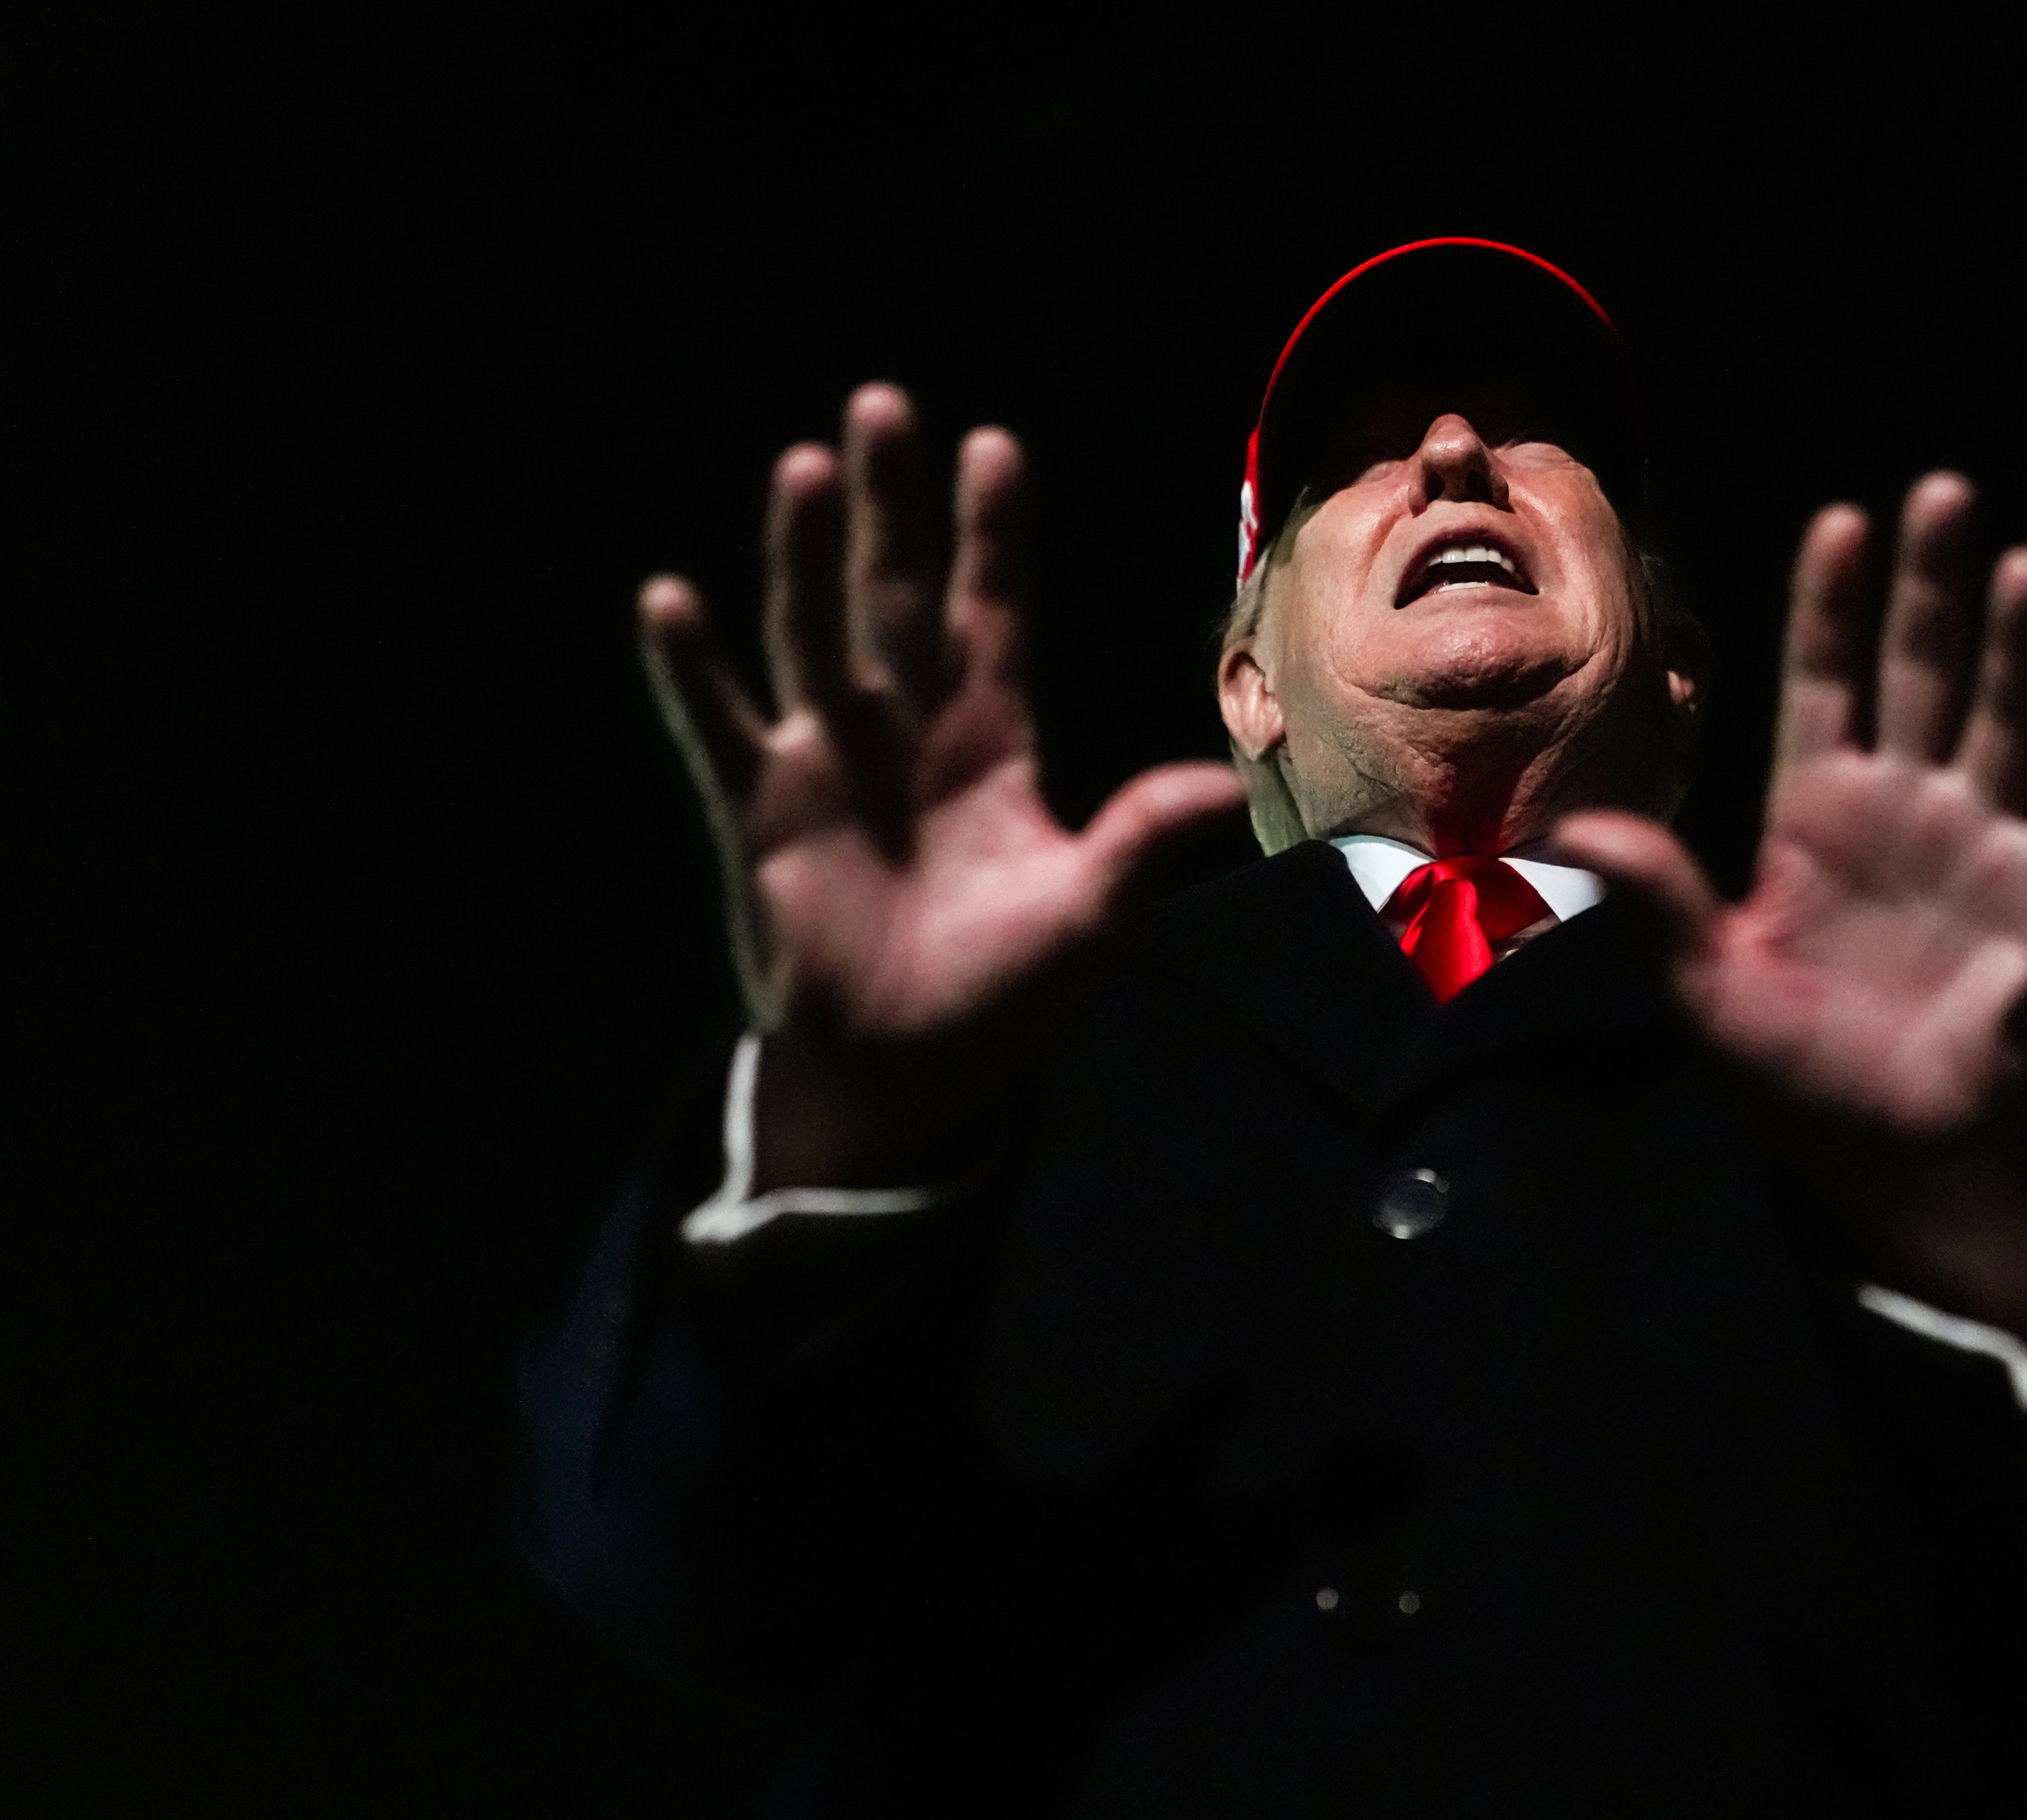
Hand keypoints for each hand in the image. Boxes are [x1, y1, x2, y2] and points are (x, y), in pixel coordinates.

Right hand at [640, 386, 1244, 1187]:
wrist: (911, 1077)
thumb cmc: (1004, 996)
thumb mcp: (1087, 917)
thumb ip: (1140, 842)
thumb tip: (1226, 789)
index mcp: (993, 742)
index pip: (993, 616)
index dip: (993, 537)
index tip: (993, 446)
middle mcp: (906, 731)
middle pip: (897, 596)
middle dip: (892, 507)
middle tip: (882, 405)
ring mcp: (827, 762)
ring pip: (812, 635)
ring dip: (802, 555)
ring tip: (800, 466)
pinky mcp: (761, 812)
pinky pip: (720, 727)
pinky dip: (693, 670)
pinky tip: (670, 599)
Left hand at [1554, 474, 2026, 1327]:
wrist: (1886, 1165)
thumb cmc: (1795, 1080)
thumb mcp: (1707, 989)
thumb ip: (1661, 900)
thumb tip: (1576, 828)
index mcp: (1814, 819)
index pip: (1823, 686)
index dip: (1831, 609)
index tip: (1843, 520)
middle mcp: (1903, 812)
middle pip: (1919, 675)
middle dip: (1930, 589)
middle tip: (1944, 493)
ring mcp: (1979, 851)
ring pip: (2003, 724)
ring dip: (2018, 649)